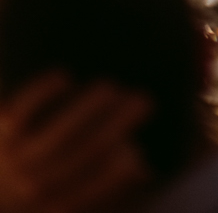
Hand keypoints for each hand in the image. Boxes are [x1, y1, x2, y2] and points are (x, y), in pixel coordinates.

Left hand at [0, 73, 150, 212]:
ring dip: (91, 104)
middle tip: (145, 99)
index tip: (142, 145)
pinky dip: (45, 90)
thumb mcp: (60, 203)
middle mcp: (36, 187)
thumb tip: (143, 165)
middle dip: (121, 121)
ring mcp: (13, 160)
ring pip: (62, 130)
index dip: (124, 166)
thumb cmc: (23, 197)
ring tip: (110, 87)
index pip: (100, 186)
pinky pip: (24, 108)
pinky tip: (65, 77)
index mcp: (56, 210)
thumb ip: (100, 191)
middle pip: (89, 149)